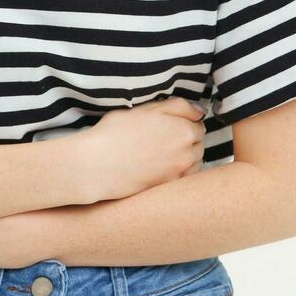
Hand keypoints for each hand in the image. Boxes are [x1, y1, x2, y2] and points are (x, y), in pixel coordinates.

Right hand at [61, 95, 207, 204]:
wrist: (96, 165)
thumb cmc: (116, 132)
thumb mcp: (147, 108)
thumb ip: (178, 106)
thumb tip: (200, 111)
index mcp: (185, 130)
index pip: (198, 122)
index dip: (184, 120)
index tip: (170, 122)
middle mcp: (188, 154)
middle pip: (198, 143)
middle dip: (186, 138)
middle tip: (164, 136)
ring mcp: (179, 174)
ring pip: (194, 162)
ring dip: (185, 156)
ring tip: (162, 152)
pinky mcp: (168, 188)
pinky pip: (184, 177)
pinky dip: (178, 171)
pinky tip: (160, 167)